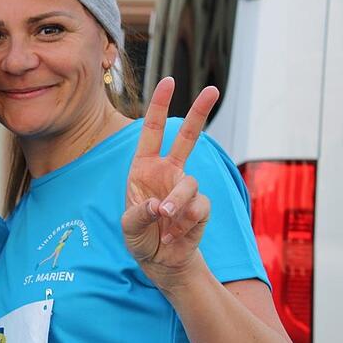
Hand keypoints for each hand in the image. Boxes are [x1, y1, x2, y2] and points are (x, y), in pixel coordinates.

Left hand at [121, 77, 218, 288]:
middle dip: (199, 113)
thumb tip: (159, 205)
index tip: (169, 81)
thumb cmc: (140, 236)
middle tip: (213, 89)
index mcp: (144, 167)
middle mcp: (167, 172)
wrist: (161, 261)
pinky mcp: (201, 208)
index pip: (151, 131)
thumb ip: (139, 214)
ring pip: (189, 184)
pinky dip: (185, 221)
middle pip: (187, 137)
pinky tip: (173, 234)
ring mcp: (186, 189)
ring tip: (164, 218)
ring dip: (176, 202)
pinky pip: (199, 207)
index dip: (159, 106)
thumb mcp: (129, 226)